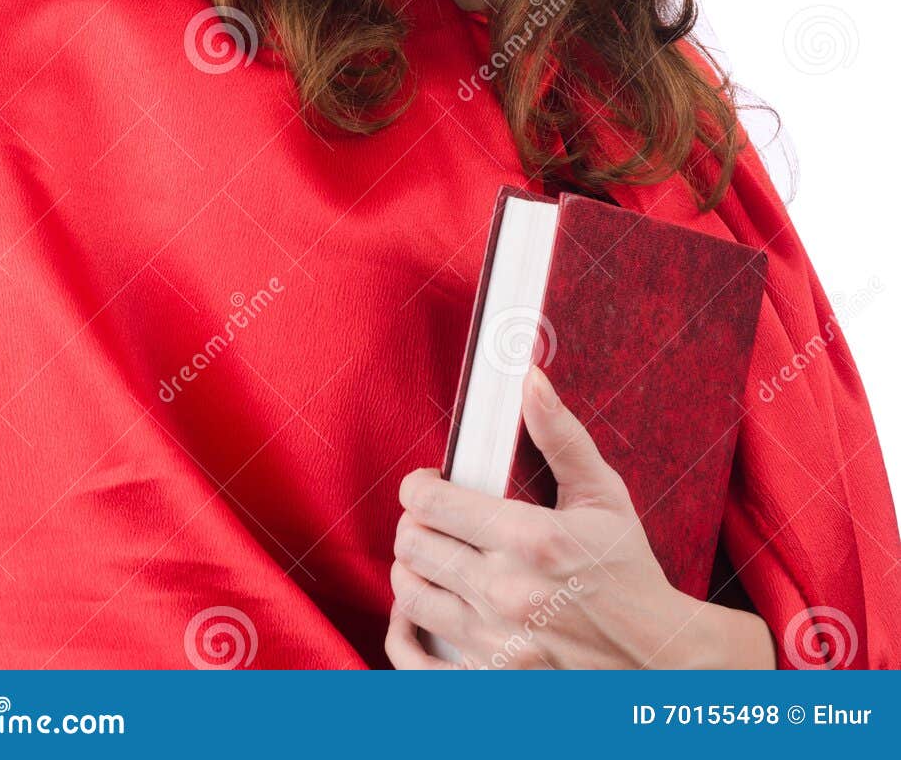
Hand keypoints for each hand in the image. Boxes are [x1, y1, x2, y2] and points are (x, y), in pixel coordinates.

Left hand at [386, 363, 772, 669]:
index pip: (431, 502)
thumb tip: (529, 377)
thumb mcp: (602, 495)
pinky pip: (414, 660)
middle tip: (433, 519)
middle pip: (413, 545)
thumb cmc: (628, 570)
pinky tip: (416, 613)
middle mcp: (505, 592)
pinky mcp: (489, 683)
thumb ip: (560, 434)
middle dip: (415, 523)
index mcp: (529, 538)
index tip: (432, 485)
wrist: (659, 660)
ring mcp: (494, 644)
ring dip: (410, 569)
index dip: (420, 486)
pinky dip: (403, 632)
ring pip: (408, 594)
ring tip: (432, 558)